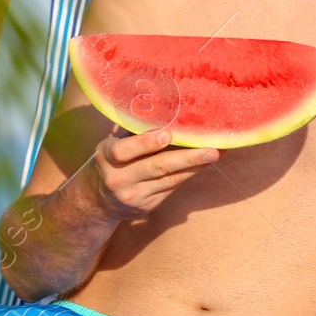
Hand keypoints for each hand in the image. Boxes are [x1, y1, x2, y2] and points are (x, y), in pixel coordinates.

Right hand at [80, 127, 219, 220]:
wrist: (97, 203)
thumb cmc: (111, 162)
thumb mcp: (112, 146)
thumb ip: (134, 133)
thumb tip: (168, 109)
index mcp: (107, 157)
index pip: (125, 150)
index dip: (147, 142)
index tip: (167, 134)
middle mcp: (119, 178)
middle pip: (156, 167)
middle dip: (187, 158)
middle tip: (212, 150)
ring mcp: (134, 195)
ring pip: (170, 179)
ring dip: (196, 166)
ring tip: (218, 154)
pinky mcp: (147, 205)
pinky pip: (172, 187)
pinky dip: (190, 173)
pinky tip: (205, 163)